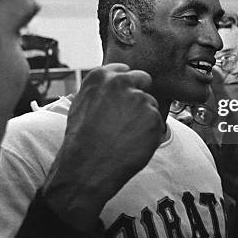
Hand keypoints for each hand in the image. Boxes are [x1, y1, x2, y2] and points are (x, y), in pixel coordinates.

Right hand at [41, 63, 162, 230]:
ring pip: (150, 104)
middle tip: (129, 117)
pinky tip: (132, 144)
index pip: (124, 70)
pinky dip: (149, 134)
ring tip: (124, 136)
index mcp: (101, 76)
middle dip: (140, 94)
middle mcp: (122, 82)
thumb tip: (113, 84)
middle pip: (143, 79)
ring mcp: (140, 99)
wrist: (87, 167)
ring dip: (143, 118)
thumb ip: (101, 89)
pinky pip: (157, 123)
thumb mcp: (81, 104)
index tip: (123, 96)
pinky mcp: (154, 118)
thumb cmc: (81, 139)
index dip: (126, 85)